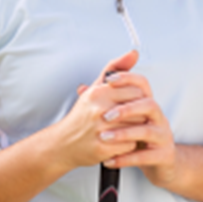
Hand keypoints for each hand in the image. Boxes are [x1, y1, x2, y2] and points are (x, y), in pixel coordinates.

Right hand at [50, 50, 148, 170]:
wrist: (64, 142)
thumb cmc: (83, 114)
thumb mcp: (96, 88)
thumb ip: (116, 69)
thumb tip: (134, 53)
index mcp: (99, 93)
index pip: (136, 91)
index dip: (139, 98)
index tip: (133, 104)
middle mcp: (98, 109)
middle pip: (139, 110)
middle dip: (138, 115)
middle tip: (130, 118)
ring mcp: (100, 130)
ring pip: (136, 128)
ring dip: (135, 130)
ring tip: (124, 129)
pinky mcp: (103, 148)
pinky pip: (130, 145)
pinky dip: (128, 145)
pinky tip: (119, 141)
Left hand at [80, 52, 179, 187]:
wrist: (158, 161)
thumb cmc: (137, 135)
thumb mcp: (125, 117)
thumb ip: (105, 100)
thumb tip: (82, 88)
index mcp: (148, 103)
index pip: (142, 83)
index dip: (128, 78)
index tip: (108, 80)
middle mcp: (158, 117)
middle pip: (149, 105)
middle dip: (127, 109)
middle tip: (105, 116)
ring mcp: (163, 136)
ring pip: (148, 131)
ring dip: (125, 134)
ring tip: (105, 138)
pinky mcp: (163, 155)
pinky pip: (146, 157)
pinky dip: (126, 158)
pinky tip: (110, 160)